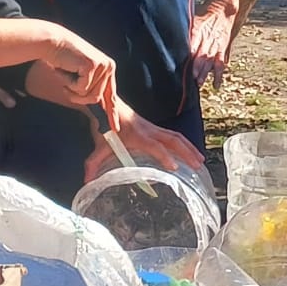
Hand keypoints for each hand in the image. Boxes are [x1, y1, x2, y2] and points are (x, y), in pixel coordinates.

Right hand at [25, 59, 118, 128]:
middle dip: (78, 96)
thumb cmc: (64, 59)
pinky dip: (68, 82)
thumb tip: (97, 106)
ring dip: (72, 89)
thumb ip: (90, 87)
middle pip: (96, 98)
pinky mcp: (91, 66)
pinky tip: (65, 69)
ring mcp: (101, 66)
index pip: (111, 95)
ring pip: (88, 95)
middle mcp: (108, 66)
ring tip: (66, 74)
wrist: (53, 43)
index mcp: (108, 69)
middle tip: (66, 84)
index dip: (111, 113)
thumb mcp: (81, 75)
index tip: (115, 128)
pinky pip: (80, 88)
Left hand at [83, 101, 205, 182]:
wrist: (107, 105)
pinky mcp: (155, 128)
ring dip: (189, 147)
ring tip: (200, 160)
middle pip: (172, 140)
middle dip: (186, 152)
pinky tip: (191, 153)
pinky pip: (173, 135)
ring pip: (176, 136)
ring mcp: (154, 128)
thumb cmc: (105, 126)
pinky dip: (184, 143)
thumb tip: (86, 181)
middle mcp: (149, 130)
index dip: (164, 156)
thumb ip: (93, 163)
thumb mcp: (99, 146)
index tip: (174, 167)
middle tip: (198, 165)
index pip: (154, 146)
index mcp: (137, 135)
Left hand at [190, 4, 234, 88]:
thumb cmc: (203, 16)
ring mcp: (215, 46)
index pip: (192, 45)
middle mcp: (206, 40)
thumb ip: (184, 31)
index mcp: (197, 31)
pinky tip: (215, 85)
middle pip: (201, 55)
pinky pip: (220, 64)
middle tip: (190, 77)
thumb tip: (171, 40)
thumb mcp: (192, 20)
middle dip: (196, 67)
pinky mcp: (222, 50)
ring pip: (210, 61)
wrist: (222, 11)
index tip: (182, 64)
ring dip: (205, 72)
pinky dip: (218, 75)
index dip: (188, 55)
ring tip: (199, 82)